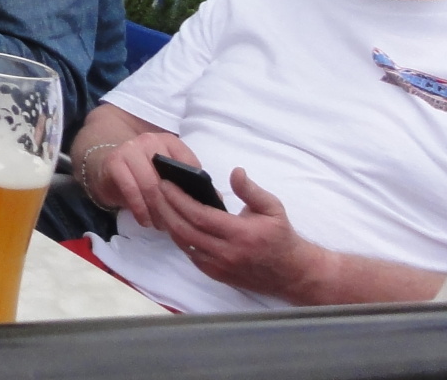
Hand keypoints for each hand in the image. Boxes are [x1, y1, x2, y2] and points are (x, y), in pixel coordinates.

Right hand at [88, 130, 202, 226]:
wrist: (105, 165)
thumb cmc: (143, 173)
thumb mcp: (167, 175)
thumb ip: (189, 183)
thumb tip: (216, 199)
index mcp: (169, 141)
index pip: (190, 166)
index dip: (195, 193)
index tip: (197, 213)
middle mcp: (150, 140)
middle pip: (169, 180)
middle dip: (174, 208)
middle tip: (179, 228)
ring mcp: (130, 149)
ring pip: (151, 187)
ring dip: (158, 212)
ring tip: (162, 226)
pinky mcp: (114, 162)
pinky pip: (131, 190)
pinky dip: (140, 210)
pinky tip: (145, 221)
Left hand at [152, 167, 326, 301]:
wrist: (292, 273)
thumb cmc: (280, 236)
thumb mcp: (272, 208)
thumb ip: (251, 190)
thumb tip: (236, 172)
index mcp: (241, 234)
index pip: (199, 215)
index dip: (178, 199)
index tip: (165, 183)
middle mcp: (227, 253)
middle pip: (185, 230)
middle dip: (165, 208)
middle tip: (155, 189)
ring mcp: (220, 267)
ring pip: (184, 244)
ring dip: (168, 223)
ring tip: (159, 202)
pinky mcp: (216, 275)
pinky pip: (190, 254)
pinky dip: (179, 238)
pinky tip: (173, 222)